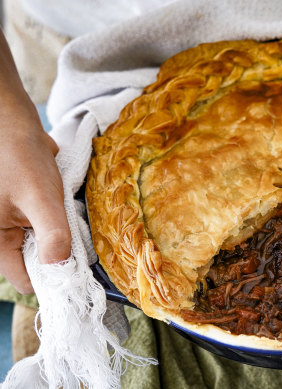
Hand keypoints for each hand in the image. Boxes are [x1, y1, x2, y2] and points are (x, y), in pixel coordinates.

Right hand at [0, 32, 70, 293]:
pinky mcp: (21, 210)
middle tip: (77, 236)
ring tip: (65, 214)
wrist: (10, 120)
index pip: (26, 280)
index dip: (53, 278)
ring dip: (59, 235)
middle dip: (58, 253)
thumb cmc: (18, 155)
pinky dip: (57, 221)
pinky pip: (42, 227)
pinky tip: (63, 205)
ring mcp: (10, 223)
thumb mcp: (40, 197)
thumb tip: (60, 266)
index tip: (80, 269)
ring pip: (42, 245)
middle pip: (36, 263)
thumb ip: (52, 233)